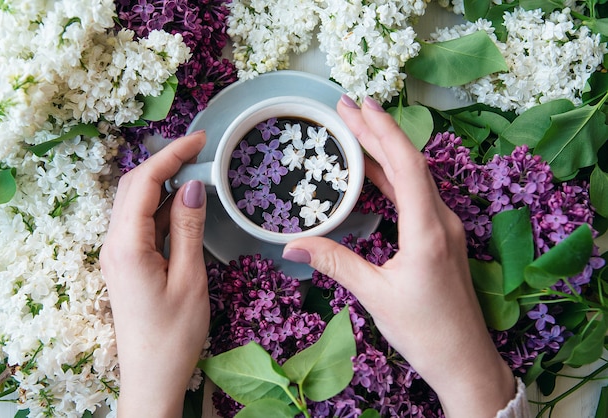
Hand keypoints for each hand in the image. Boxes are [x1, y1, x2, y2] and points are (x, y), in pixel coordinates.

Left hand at [100, 132, 208, 417]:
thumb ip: (188, 229)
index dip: (170, 154)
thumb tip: (193, 186)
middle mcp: (114, 244)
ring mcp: (118, 254)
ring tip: (196, 171)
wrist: (152, 376)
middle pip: (133, 186)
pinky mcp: (126, 263)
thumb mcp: (190, 279)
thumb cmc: (174, 334)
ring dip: (162, 182)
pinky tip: (184, 205)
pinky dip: (161, 206)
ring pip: (135, 203)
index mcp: (126, 246)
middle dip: (164, 162)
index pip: (143, 183)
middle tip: (199, 151)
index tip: (199, 139)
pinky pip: (140, 223)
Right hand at [282, 96, 514, 417]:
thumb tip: (291, 245)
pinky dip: (391, 177)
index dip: (382, 131)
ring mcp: (443, 228)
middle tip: (346, 108)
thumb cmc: (425, 332)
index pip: (406, 165)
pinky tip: (371, 171)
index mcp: (427, 230)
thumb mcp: (375, 295)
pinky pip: (415, 196)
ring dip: (384, 152)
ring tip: (354, 130)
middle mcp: (441, 221)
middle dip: (377, 132)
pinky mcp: (440, 238)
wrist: (464, 359)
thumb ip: (334, 263)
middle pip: (409, 163)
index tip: (360, 106)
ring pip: (413, 177)